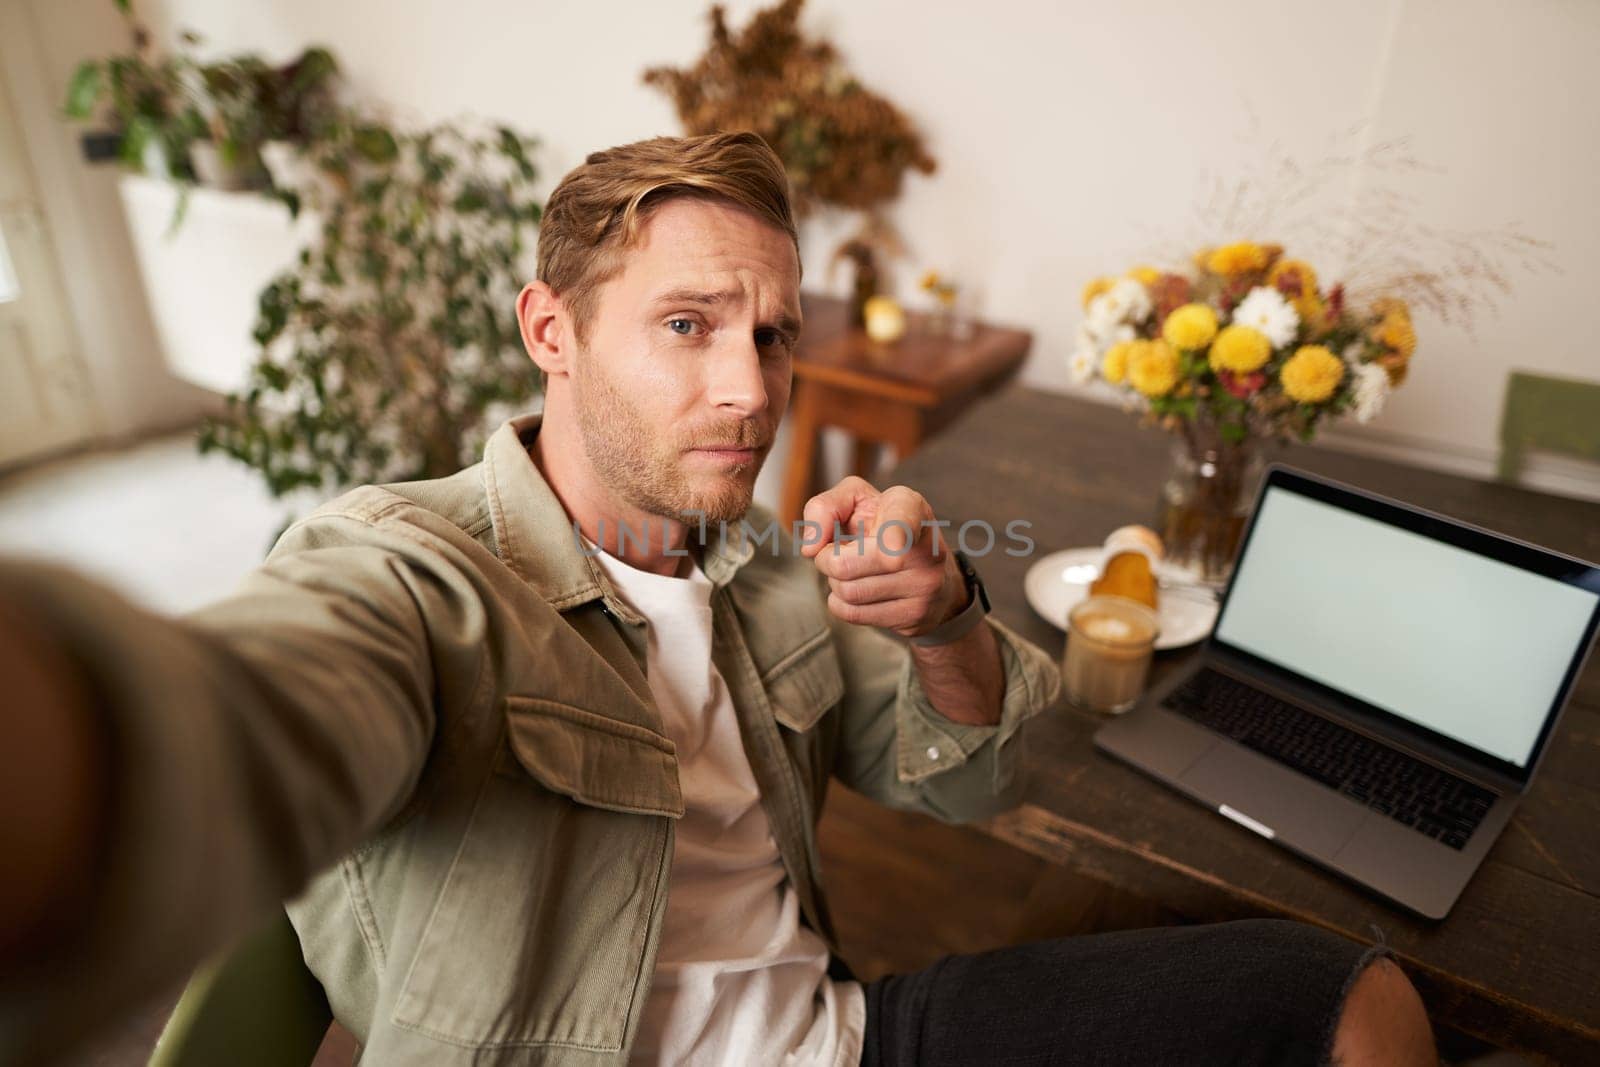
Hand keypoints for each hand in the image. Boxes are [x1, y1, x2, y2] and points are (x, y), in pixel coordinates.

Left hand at [800, 476, 965, 638]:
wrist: (936, 572)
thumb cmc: (884, 527)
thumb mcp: (856, 500)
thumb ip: (825, 507)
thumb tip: (810, 548)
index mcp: (910, 508)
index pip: (903, 523)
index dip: (895, 534)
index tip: (892, 543)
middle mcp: (923, 548)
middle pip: (845, 565)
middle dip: (828, 560)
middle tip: (838, 552)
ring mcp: (924, 586)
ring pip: (848, 592)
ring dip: (837, 582)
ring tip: (855, 570)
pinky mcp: (915, 616)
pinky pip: (854, 614)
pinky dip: (843, 603)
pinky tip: (860, 589)